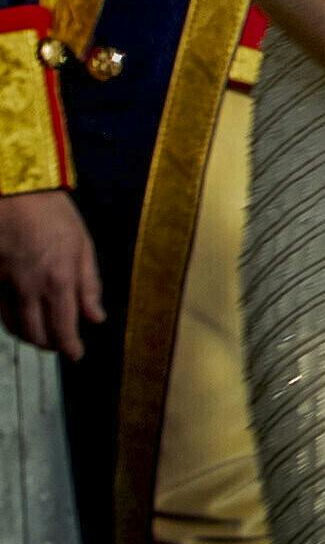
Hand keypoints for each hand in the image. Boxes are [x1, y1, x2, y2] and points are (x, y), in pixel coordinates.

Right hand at [0, 188, 102, 357]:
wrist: (14, 189)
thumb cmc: (52, 212)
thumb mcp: (82, 245)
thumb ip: (90, 286)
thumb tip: (97, 318)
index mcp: (59, 280)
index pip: (64, 329)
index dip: (70, 348)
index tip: (75, 354)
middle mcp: (29, 288)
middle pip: (36, 334)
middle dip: (49, 344)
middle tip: (58, 344)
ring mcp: (3, 283)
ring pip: (13, 325)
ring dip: (28, 335)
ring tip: (40, 333)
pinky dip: (9, 318)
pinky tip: (18, 315)